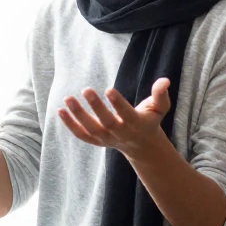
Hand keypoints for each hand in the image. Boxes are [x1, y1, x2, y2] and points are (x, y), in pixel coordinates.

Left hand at [58, 78, 172, 160]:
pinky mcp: (96, 141)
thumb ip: (161, 95)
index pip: (126, 114)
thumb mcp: (159, 108)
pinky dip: (70, 125)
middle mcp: (120, 133)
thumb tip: (164, 80)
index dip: (118, 103)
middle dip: (96, 107)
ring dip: (78, 115)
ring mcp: (107, 139)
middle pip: (106, 123)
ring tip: (67, 98)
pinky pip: (81, 135)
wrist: (141, 145)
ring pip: (90, 130)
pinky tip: (60, 111)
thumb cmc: (149, 120)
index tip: (109, 89)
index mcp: (136, 124)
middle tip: (86, 89)